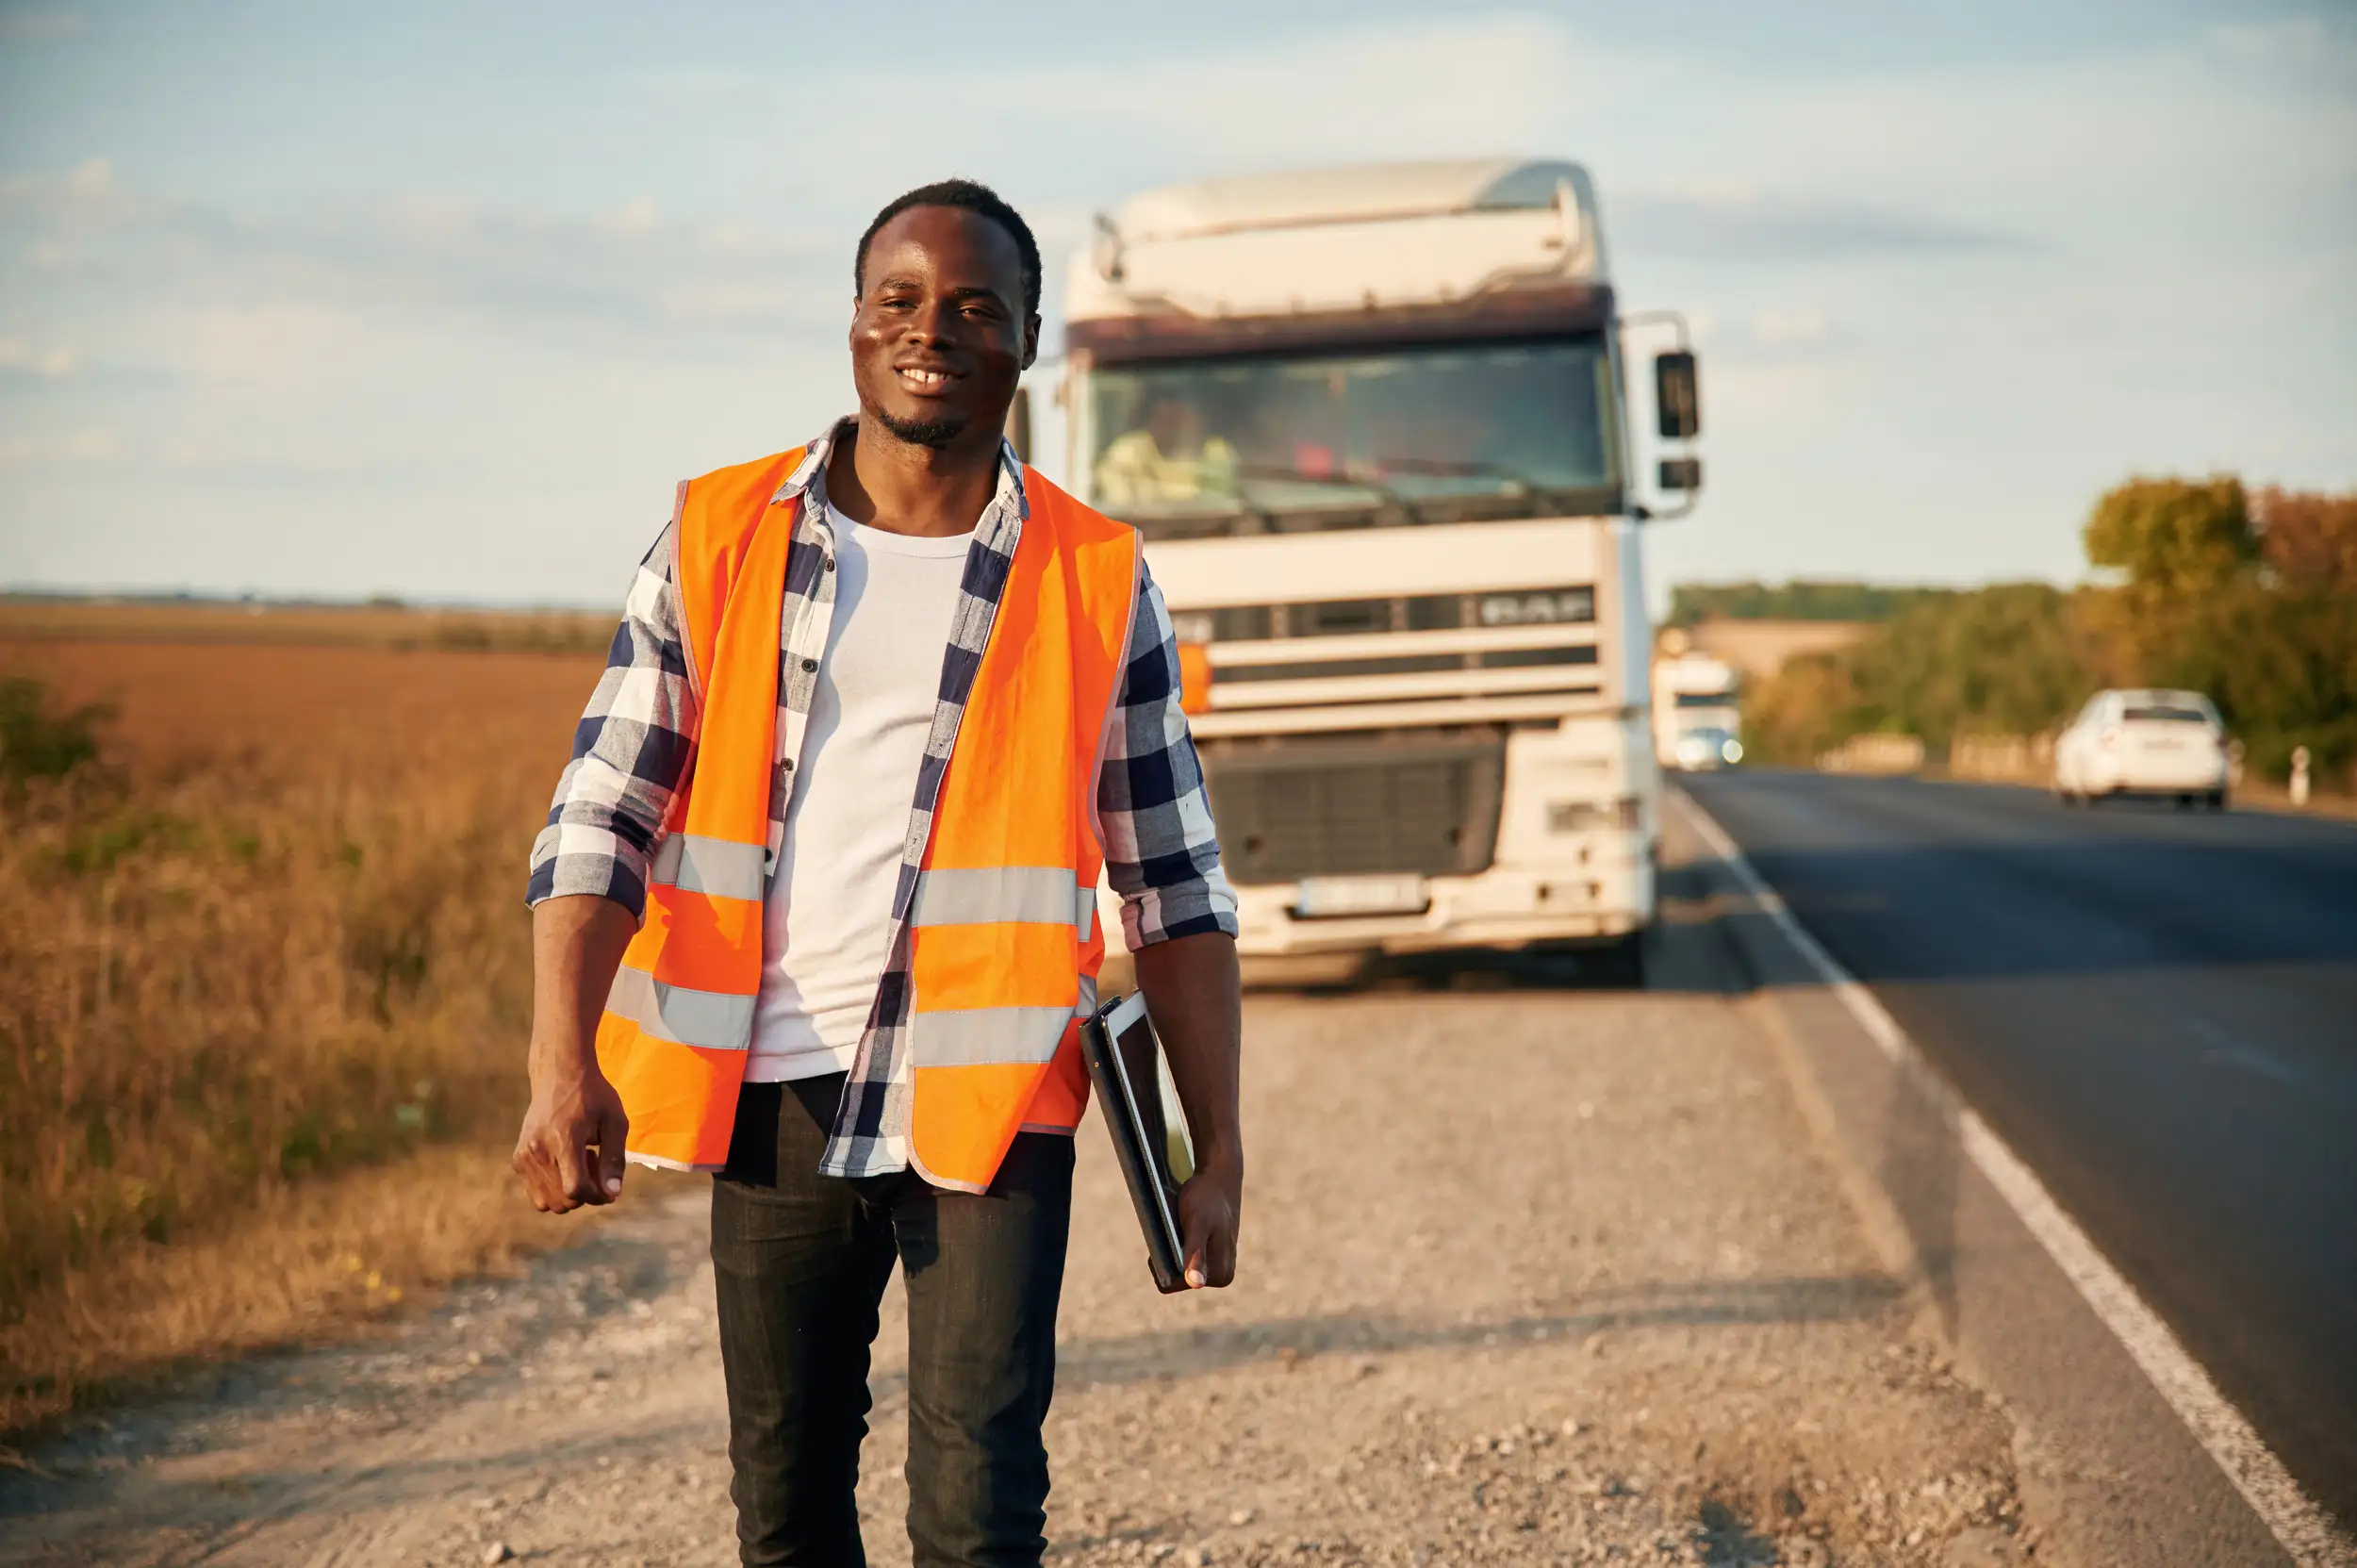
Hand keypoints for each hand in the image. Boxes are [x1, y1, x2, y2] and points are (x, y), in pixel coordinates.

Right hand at [512, 1056, 629, 1213]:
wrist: (559, 1074)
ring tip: (579, 1164)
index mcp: (563, 1140)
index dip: (596, 1195)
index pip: (575, 1190)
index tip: (609, 1186)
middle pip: (562, 1202)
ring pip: (547, 1203)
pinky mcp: (518, 1159)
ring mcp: (524, 1156)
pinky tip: (565, 1162)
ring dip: (568, 1194)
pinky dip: (554, 1188)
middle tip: (595, 1165)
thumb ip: (614, 1160)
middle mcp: (538, 1151)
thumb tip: (612, 1195)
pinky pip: (536, 1193)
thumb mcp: (615, 1122)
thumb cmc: (593, 1096)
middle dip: (584, 1195)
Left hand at [1175, 1150, 1242, 1288]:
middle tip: (1175, 1228)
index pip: (1172, 1284)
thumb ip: (1195, 1254)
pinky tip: (1184, 1227)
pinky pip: (1185, 1259)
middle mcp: (1222, 1276)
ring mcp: (1218, 1266)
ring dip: (1173, 1250)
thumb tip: (1195, 1283)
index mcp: (1220, 1275)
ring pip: (1179, 1267)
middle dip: (1169, 1256)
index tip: (1167, 1237)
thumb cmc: (1206, 1198)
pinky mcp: (1213, 1256)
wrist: (1219, 1178)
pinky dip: (1179, 1245)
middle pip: (1176, 1278)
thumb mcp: (1196, 1224)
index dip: (1162, 1263)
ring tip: (1179, 1226)